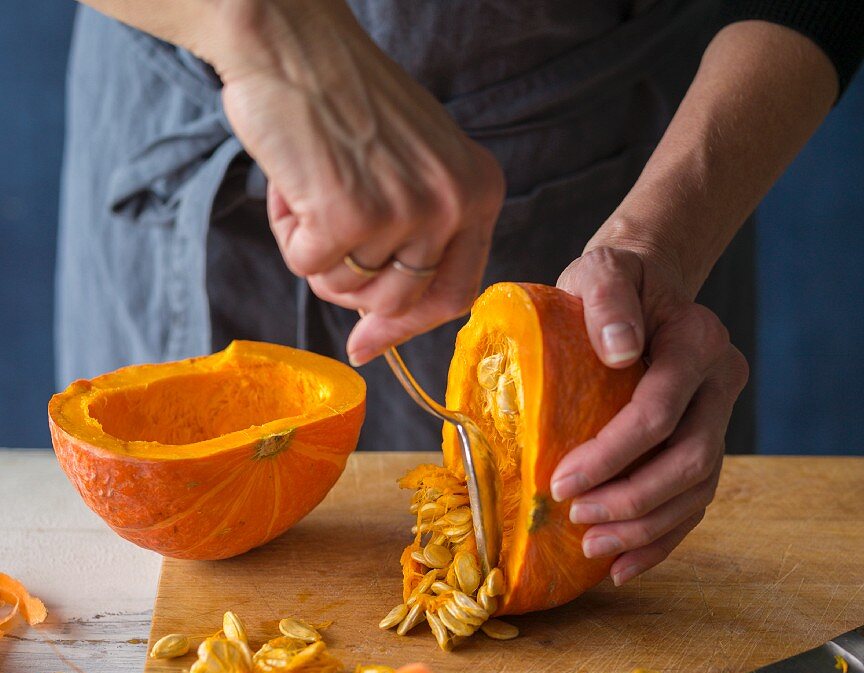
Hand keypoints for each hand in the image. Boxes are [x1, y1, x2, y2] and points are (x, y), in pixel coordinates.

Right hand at [216, 0, 503, 363]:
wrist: (292, 41)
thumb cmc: (345, 103)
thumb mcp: (412, 170)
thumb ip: (411, 246)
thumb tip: (373, 343)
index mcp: (478, 191)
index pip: (456, 294)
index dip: (409, 326)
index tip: (368, 339)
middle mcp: (452, 203)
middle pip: (399, 302)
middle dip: (351, 284)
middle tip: (325, 229)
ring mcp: (404, 211)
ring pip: (349, 290)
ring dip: (317, 254)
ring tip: (311, 192)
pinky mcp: (350, 214)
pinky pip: (309, 266)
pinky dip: (289, 235)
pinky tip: (291, 185)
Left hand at [551, 244, 747, 585]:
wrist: (644, 293)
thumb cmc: (613, 286)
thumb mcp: (601, 271)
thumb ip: (608, 300)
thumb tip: (621, 351)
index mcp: (698, 343)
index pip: (660, 412)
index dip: (611, 455)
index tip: (560, 483)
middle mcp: (720, 384)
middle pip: (690, 461)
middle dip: (631, 500)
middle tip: (575, 518)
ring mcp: (719, 419)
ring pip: (697, 492)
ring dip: (644, 529)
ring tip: (591, 547)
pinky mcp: (705, 446)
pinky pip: (693, 504)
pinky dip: (660, 540)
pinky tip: (621, 565)